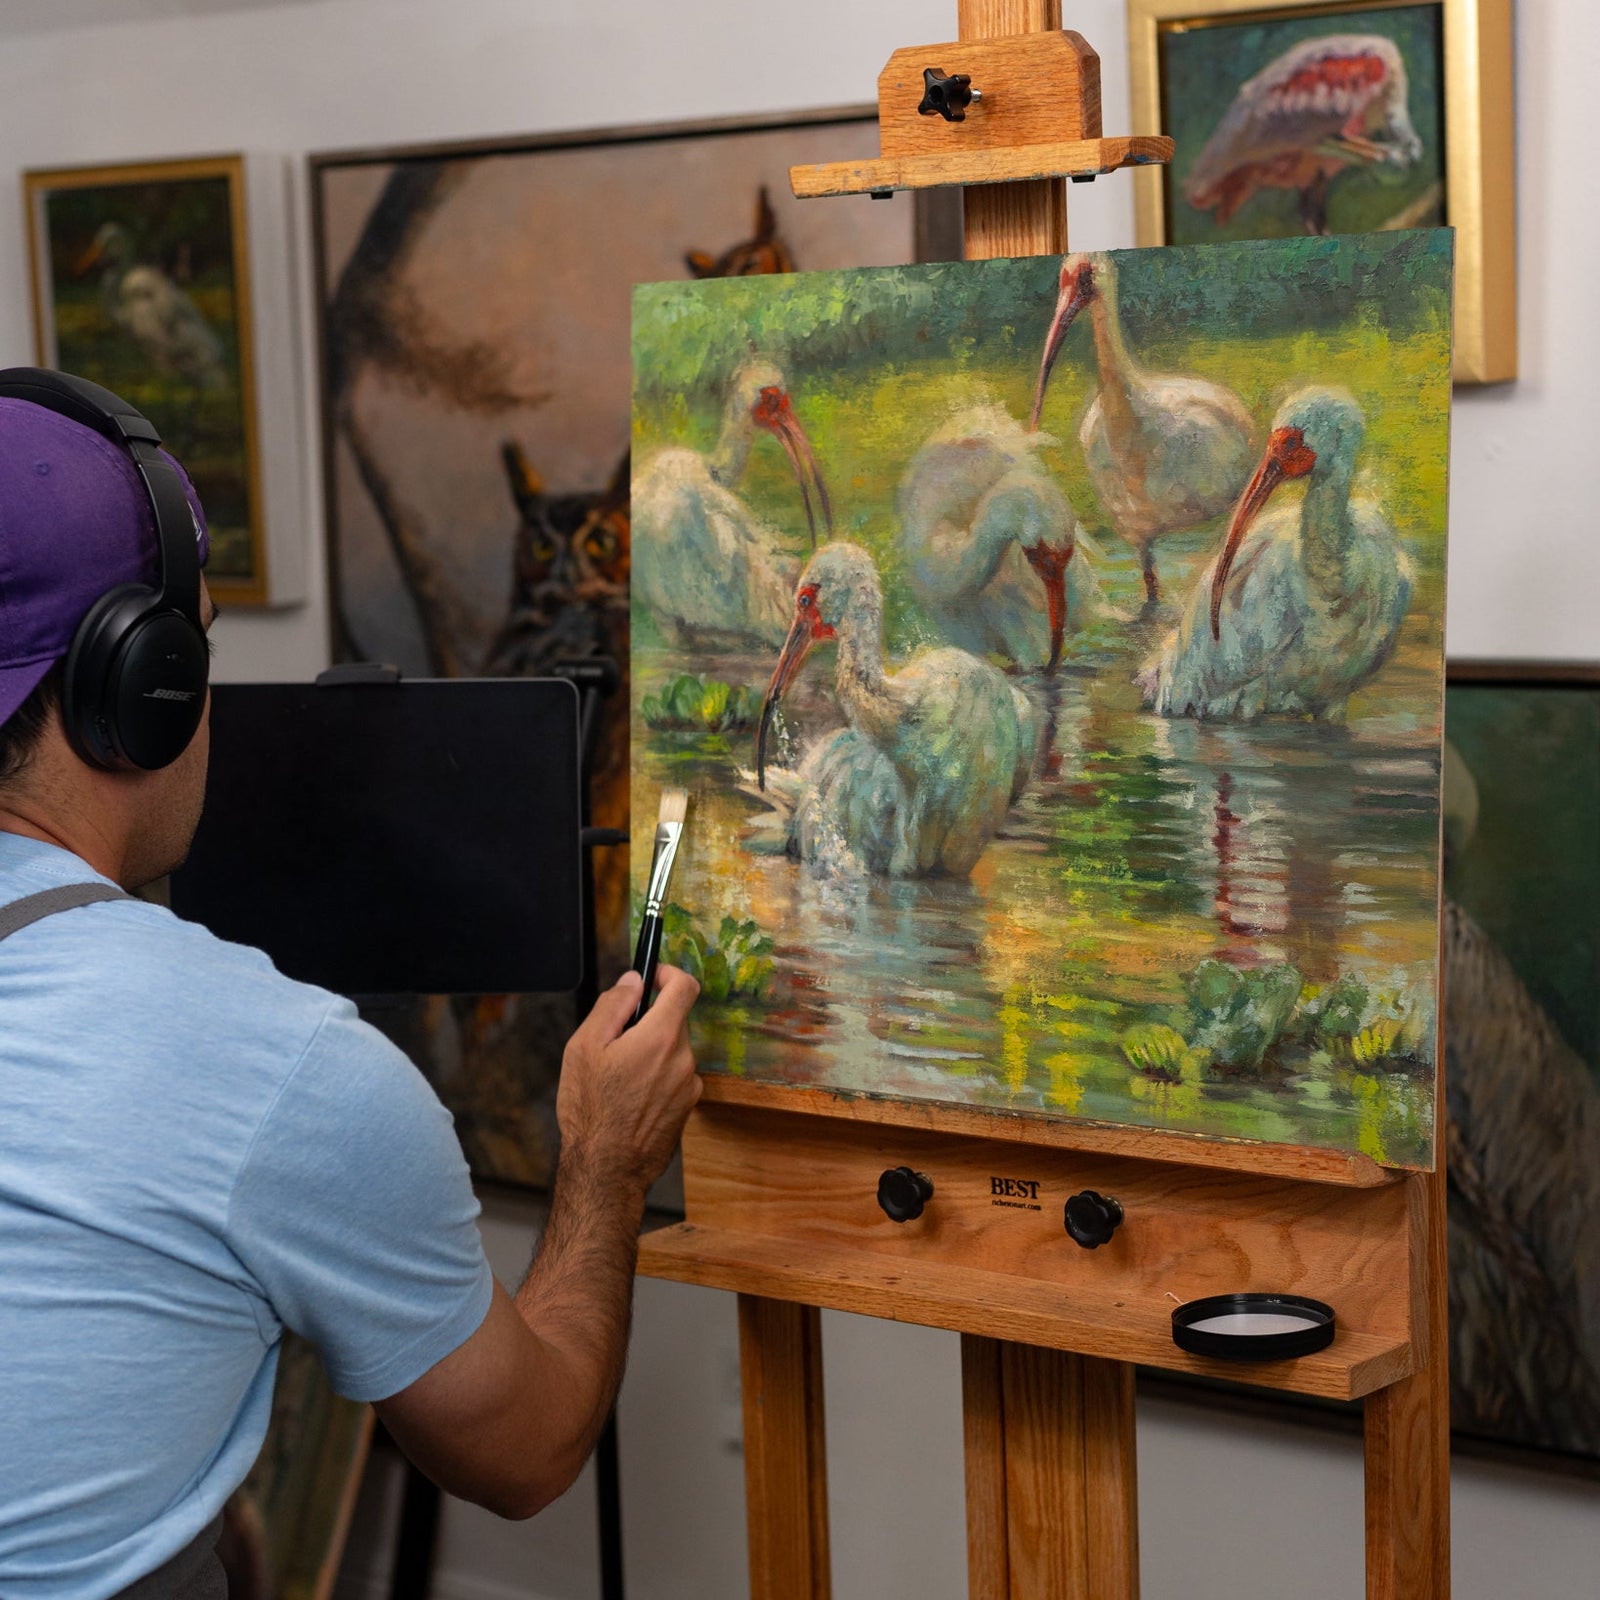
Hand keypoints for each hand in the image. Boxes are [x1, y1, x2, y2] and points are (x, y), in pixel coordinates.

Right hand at [556, 965, 700, 1196]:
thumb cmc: (591, 1110)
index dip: (669, 974)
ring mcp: (689, 1086)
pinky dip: (657, 1078)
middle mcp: (684, 1059)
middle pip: (675, 1021)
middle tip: (616, 1042)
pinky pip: (675, 1078)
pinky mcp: (688, 1108)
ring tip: (619, 1078)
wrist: (607, 1169)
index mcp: (661, 1037)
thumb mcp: (585, 1047)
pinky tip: (631, 1099)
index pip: (685, 986)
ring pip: (673, 1051)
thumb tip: (633, 981)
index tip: (653, 979)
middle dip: (649, 1022)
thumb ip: (613, 1005)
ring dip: (652, 1053)